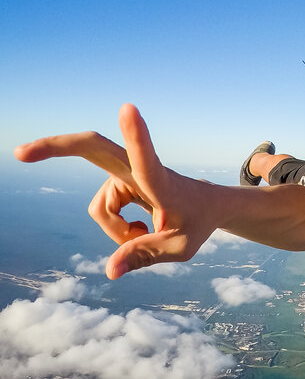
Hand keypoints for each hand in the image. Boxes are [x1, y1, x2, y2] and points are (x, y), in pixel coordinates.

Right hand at [14, 105, 218, 278]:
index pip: (146, 158)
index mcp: (161, 180)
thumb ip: (145, 256)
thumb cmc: (198, 222)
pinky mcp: (119, 181)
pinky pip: (102, 212)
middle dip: (56, 148)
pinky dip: (116, 227)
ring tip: (148, 234)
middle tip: (20, 153)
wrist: (209, 206)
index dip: (136, 135)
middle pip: (93, 150)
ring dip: (117, 230)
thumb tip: (109, 270)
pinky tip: (139, 229)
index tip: (128, 108)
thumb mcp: (180, 248)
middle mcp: (139, 170)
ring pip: (100, 209)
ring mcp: (126, 174)